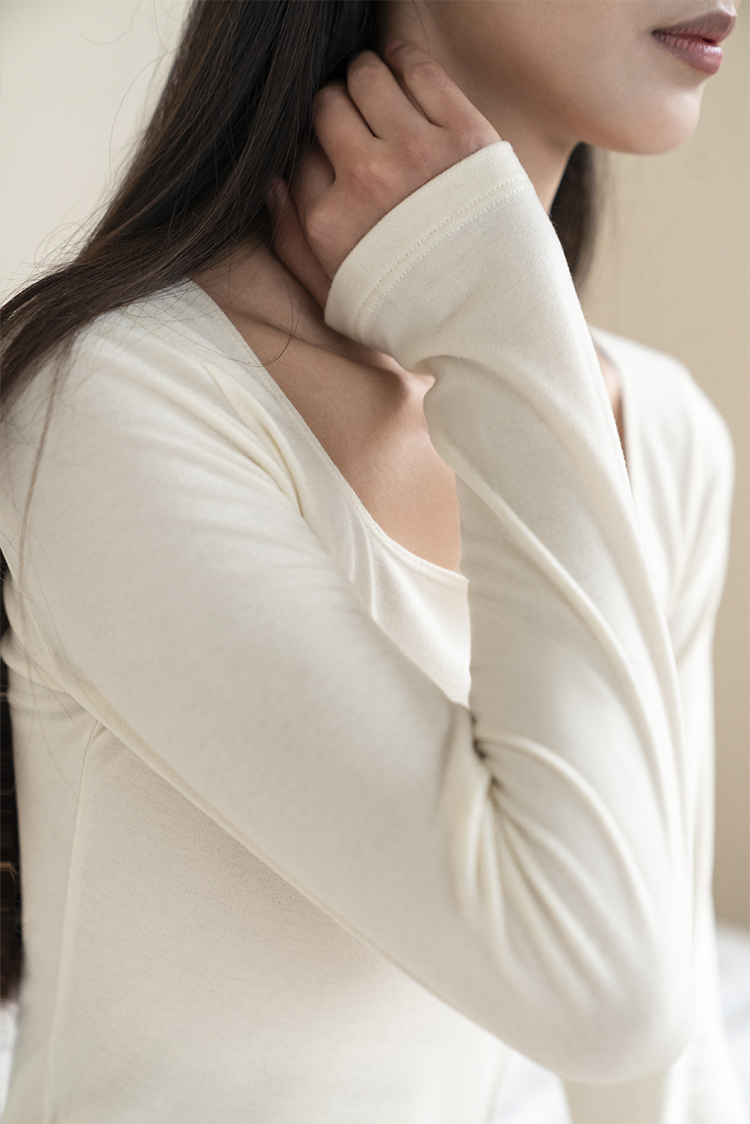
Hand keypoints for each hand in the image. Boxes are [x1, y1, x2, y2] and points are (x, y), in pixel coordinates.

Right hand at [266, 42, 500, 309]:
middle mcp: (366, 181)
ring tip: (374, 88)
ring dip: (364, 76)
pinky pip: (420, 72)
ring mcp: (417, 154)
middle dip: (334, 108)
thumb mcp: (336, 298)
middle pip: (326, 108)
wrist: (494, 325)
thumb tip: (271, 184)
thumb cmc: (412, 317)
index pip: (300, 153)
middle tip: (351, 114)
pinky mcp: (465, 137)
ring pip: (366, 78)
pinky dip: (404, 61)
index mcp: (330, 222)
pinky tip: (401, 66)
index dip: (313, 147)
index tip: (329, 149)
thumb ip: (292, 245)